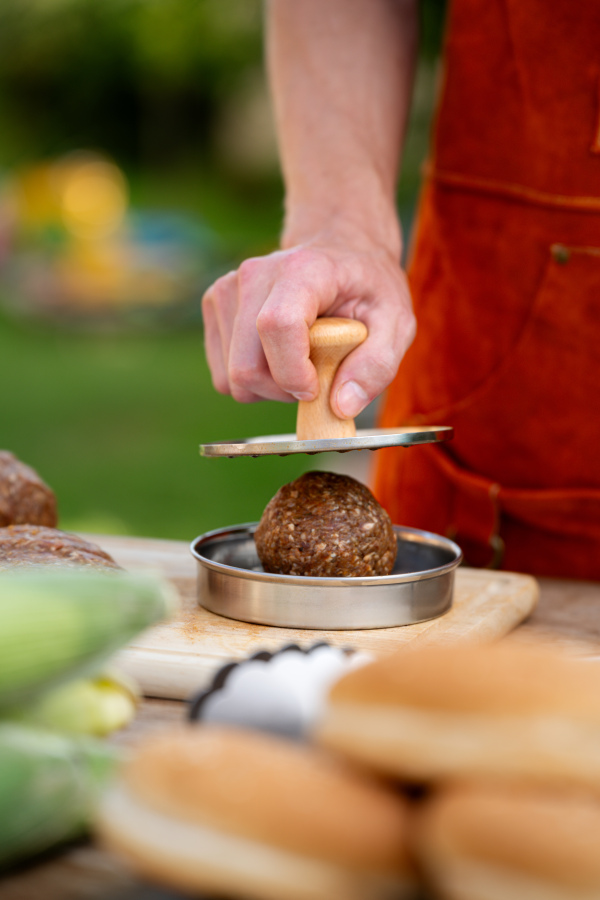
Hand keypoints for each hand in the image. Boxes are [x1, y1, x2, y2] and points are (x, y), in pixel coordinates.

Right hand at [202, 238, 414, 419]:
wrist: (339, 250)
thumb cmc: (367, 287)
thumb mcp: (397, 321)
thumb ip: (377, 366)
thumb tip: (341, 407)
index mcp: (303, 271)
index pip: (276, 327)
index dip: (293, 372)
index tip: (316, 388)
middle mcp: (255, 274)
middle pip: (245, 365)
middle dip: (281, 391)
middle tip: (315, 379)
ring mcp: (228, 289)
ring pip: (230, 377)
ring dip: (268, 387)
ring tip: (300, 362)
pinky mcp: (215, 305)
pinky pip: (222, 373)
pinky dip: (252, 379)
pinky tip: (278, 357)